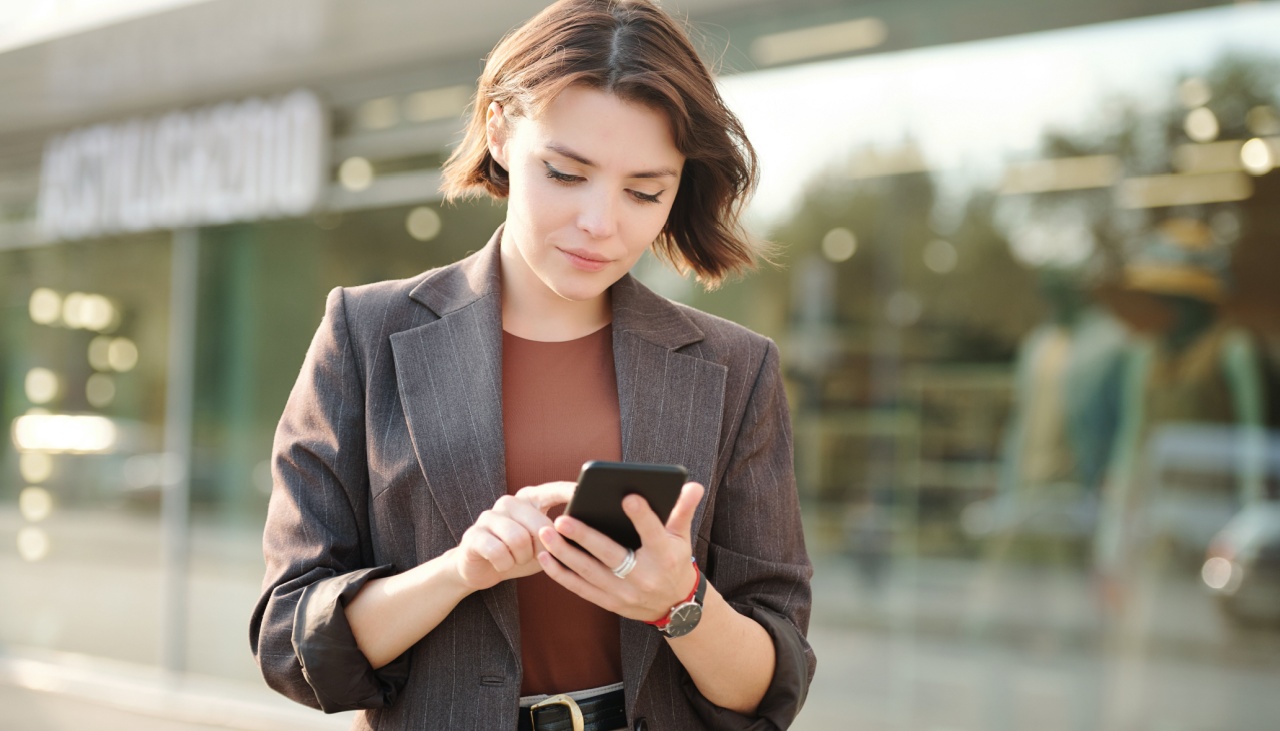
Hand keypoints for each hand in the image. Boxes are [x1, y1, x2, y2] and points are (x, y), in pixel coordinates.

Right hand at [454, 481, 574, 590]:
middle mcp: (509, 502)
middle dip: (542, 548)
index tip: (584, 492)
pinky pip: (498, 552)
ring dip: (522, 558)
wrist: (481, 570)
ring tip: (517, 559)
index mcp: (529, 500)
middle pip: (539, 524)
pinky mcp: (474, 535)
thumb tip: (584, 532)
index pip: (551, 491)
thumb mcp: (543, 545)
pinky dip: (505, 564)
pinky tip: (501, 564)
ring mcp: (489, 516)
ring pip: (519, 539)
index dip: (567, 491)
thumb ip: (560, 535)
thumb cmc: (519, 554)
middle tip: (535, 557)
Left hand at [537, 481, 704, 622]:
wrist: (675, 605)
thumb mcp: (682, 536)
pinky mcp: (610, 603)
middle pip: (611, 555)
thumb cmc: (674, 560)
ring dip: (565, 554)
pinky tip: (545, 557)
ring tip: (545, 533)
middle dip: (585, 537)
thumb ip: (683, 509)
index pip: (653, 533)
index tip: (628, 497)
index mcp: (664, 555)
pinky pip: (580, 588)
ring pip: (589, 572)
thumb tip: (693, 485)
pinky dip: (561, 574)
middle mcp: (644, 576)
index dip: (642, 516)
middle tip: (562, 519)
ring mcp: (625, 593)